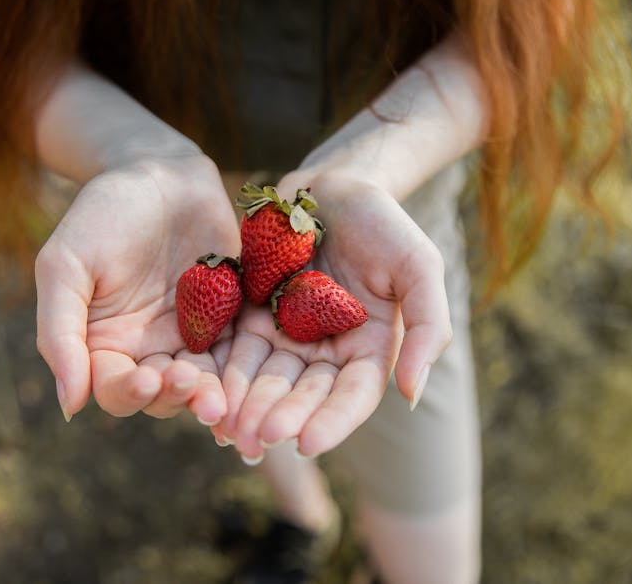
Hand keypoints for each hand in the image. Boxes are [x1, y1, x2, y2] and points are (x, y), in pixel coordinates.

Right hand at [35, 155, 239, 423]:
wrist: (161, 171)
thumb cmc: (103, 213)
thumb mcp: (65, 265)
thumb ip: (59, 332)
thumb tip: (70, 405)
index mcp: (105, 344)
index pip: (114, 389)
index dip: (128, 393)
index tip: (147, 380)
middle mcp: (149, 350)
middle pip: (162, 395)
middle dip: (176, 396)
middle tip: (191, 384)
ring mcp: (193, 336)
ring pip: (204, 381)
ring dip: (211, 393)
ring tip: (222, 399)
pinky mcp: (230, 318)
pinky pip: (239, 350)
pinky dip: (244, 367)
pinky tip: (255, 373)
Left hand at [212, 173, 452, 459]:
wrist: (332, 186)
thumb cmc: (383, 224)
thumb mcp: (419, 267)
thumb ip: (427, 326)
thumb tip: (412, 393)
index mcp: (368, 348)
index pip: (353, 395)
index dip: (332, 422)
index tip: (308, 444)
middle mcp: (326, 351)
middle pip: (303, 394)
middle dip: (281, 418)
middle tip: (258, 439)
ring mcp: (285, 336)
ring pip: (264, 379)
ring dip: (246, 406)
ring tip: (226, 429)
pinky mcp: (249, 317)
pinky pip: (233, 350)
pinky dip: (221, 374)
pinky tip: (204, 393)